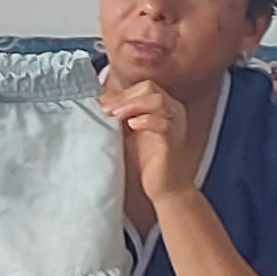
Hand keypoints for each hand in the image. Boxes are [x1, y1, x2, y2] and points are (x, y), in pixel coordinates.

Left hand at [95, 69, 189, 223]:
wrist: (164, 187)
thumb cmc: (149, 160)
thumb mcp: (131, 132)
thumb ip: (122, 116)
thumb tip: (101, 102)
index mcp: (164, 106)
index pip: (144, 87)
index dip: (122, 93)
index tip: (103, 103)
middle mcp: (173, 111)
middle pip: (150, 89)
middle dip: (124, 97)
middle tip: (107, 110)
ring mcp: (175, 125)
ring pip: (158, 101)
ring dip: (133, 105)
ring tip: (116, 116)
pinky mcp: (173, 141)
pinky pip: (164, 123)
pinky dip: (146, 120)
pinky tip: (132, 125)